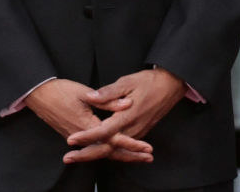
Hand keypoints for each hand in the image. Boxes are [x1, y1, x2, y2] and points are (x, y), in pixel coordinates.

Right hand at [25, 78, 153, 163]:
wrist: (38, 95)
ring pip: (102, 151)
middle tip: (148, 157)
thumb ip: (108, 100)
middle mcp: (83, 136)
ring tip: (139, 156)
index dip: (131, 144)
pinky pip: (95, 147)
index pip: (113, 139)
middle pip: (110, 151)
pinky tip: (118, 150)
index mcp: (87, 125)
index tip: (146, 147)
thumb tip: (127, 104)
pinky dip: (109, 151)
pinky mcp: (74, 136)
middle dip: (130, 155)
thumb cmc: (61, 90)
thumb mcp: (85, 92)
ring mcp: (77, 138)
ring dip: (121, 154)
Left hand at [66, 68, 187, 161]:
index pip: (103, 132)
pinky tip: (97, 151)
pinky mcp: (140, 133)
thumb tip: (90, 96)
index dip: (86, 137)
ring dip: (95, 154)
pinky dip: (108, 151)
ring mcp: (138, 133)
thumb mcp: (128, 81)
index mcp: (128, 116)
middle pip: (107, 148)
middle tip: (68, 158)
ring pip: (114, 150)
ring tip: (77, 157)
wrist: (171, 85)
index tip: (71, 139)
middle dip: (86, 154)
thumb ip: (108, 92)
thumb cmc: (149, 81)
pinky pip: (122, 147)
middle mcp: (133, 128)